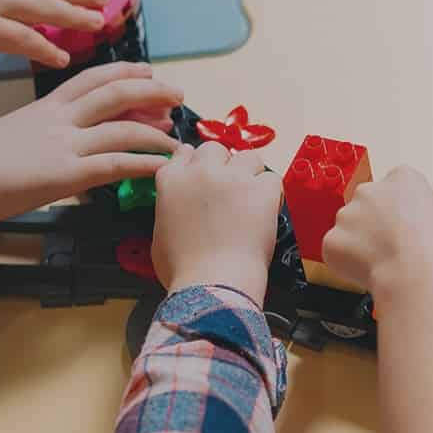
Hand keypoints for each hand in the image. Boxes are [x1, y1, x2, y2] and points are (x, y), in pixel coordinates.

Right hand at [0, 62, 181, 226]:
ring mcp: (64, 145)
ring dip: (156, 134)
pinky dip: (143, 163)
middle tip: (176, 96)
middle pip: (116, 93)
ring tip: (175, 140)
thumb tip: (59, 141)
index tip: (147, 72)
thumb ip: (42, 132)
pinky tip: (161, 167)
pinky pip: (115, 164)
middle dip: (152, 92)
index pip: (92, 78)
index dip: (124, 72)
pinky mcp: (65, 175)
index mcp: (45, 107)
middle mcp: (59, 120)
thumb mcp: (13, 134)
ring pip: (123, 128)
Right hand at [150, 142, 281, 305]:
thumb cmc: (184, 270)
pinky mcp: (260, 190)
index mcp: (171, 181)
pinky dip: (272, 194)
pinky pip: (272, 179)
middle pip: (215, 149)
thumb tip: (181, 210)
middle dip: (223, 165)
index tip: (205, 172)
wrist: (212, 283)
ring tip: (251, 199)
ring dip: (250, 174)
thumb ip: (171, 209)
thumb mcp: (161, 235)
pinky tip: (266, 211)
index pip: (185, 154)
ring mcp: (232, 178)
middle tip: (230, 190)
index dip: (197, 163)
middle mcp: (201, 172)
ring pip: (248, 157)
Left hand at [322, 167, 432, 317]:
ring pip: (351, 229)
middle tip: (394, 249)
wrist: (416, 273)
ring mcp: (348, 214)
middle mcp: (371, 190)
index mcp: (403, 180)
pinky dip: (347, 264)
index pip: (397, 190)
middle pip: (369, 206)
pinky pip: (337, 251)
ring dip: (361, 245)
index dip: (403, 213)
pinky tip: (367, 273)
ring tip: (383, 265)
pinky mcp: (333, 239)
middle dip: (377, 226)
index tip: (410, 230)